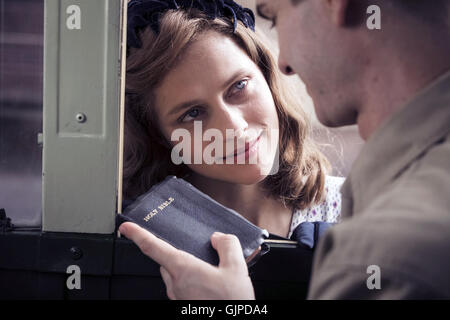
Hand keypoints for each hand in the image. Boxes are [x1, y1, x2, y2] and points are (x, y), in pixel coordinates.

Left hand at [119, 222, 255, 299]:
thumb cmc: (230, 303)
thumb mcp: (236, 268)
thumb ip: (227, 245)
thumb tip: (218, 237)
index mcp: (183, 269)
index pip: (152, 247)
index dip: (137, 234)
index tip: (126, 227)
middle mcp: (175, 284)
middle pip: (166, 260)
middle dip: (175, 251)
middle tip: (193, 248)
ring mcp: (178, 297)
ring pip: (173, 274)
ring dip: (184, 267)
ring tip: (208, 269)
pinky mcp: (182, 305)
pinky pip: (181, 286)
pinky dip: (189, 280)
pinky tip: (209, 283)